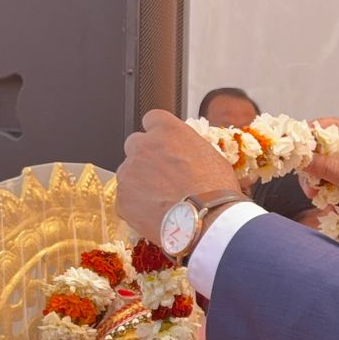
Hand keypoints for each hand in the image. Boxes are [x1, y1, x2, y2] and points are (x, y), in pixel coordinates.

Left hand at [116, 109, 244, 245]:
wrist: (207, 220)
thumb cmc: (216, 190)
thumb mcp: (212, 157)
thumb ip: (189, 149)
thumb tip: (186, 154)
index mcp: (168, 131)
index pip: (152, 119)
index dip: (158, 133)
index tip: (163, 143)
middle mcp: (143, 146)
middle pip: (135, 144)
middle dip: (146, 156)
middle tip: (163, 175)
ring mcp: (129, 172)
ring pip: (129, 172)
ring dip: (141, 182)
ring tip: (163, 199)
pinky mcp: (122, 198)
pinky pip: (126, 199)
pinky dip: (137, 205)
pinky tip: (156, 214)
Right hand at [307, 117, 338, 251]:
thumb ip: (329, 168)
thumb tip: (303, 157)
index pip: (333, 127)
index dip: (313, 133)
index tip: (297, 146)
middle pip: (324, 150)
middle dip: (314, 166)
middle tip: (309, 181)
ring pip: (324, 170)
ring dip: (318, 184)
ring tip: (319, 197)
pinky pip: (330, 186)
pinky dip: (326, 196)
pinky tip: (331, 207)